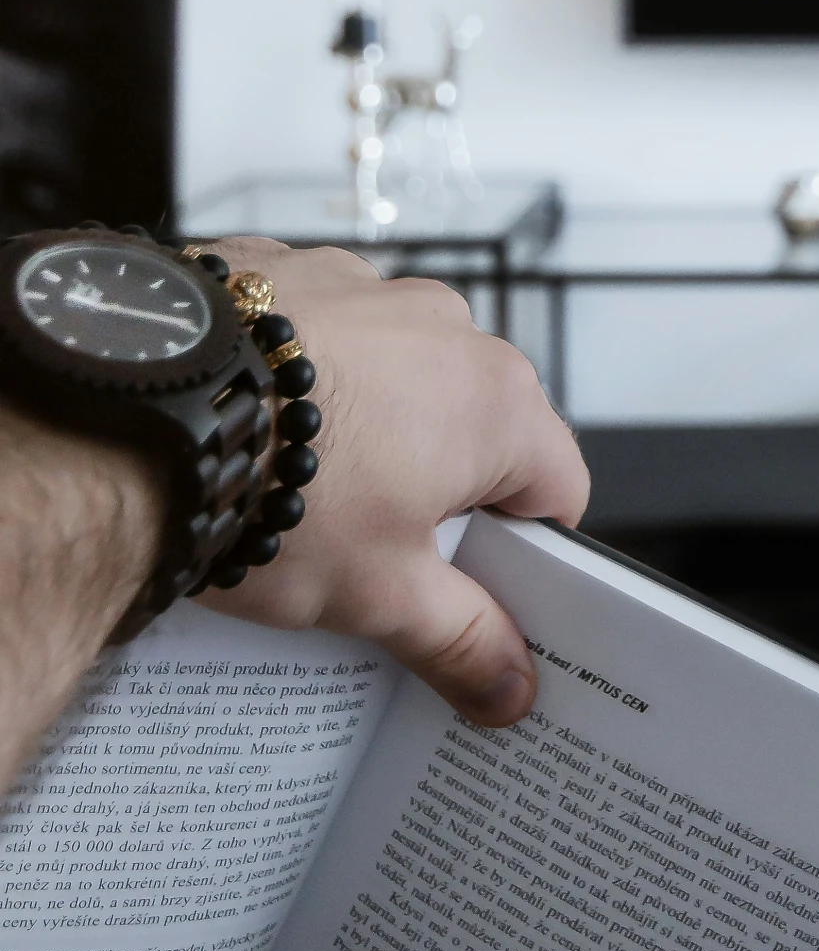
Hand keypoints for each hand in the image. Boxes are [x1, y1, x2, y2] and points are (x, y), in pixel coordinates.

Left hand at [205, 239, 587, 728]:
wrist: (131, 419)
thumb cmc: (270, 493)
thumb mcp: (378, 594)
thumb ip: (462, 639)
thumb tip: (510, 683)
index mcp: (494, 400)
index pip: (555, 486)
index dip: (519, 548)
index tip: (470, 584)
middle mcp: (444, 324)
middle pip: (474, 425)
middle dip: (434, 486)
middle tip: (366, 548)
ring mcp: (363, 285)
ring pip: (394, 373)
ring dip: (367, 423)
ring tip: (290, 485)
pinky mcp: (284, 268)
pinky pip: (317, 331)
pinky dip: (298, 374)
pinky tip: (249, 425)